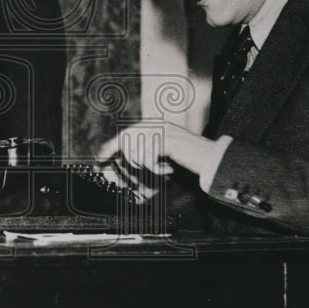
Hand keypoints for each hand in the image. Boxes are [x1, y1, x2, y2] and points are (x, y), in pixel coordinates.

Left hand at [96, 121, 218, 195]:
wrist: (211, 160)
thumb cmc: (187, 163)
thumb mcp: (161, 163)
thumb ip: (142, 165)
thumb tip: (121, 177)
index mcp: (151, 127)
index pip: (123, 136)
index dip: (109, 149)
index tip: (98, 163)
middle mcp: (154, 125)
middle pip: (125, 143)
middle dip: (123, 165)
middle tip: (125, 182)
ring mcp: (160, 130)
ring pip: (135, 153)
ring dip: (144, 169)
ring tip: (159, 172)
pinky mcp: (166, 138)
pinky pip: (147, 158)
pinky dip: (155, 170)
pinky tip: (166, 170)